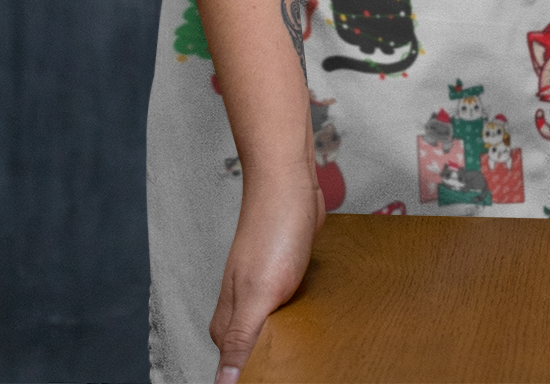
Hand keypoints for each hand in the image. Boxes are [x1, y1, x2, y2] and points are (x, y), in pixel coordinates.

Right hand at [212, 167, 324, 383]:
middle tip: (305, 364)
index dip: (261, 377)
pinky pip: (295, 315)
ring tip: (315, 346)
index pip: (240, 372)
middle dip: (282, 362)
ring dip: (296, 344)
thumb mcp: (257, 293)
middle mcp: (241, 312)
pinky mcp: (286, 282)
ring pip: (279, 337)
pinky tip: (320, 324)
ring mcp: (264, 295)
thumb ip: (241, 340)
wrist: (290, 184)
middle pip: (261, 357)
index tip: (283, 377)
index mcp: (229, 323)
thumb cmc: (272, 231)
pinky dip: (306, 321)